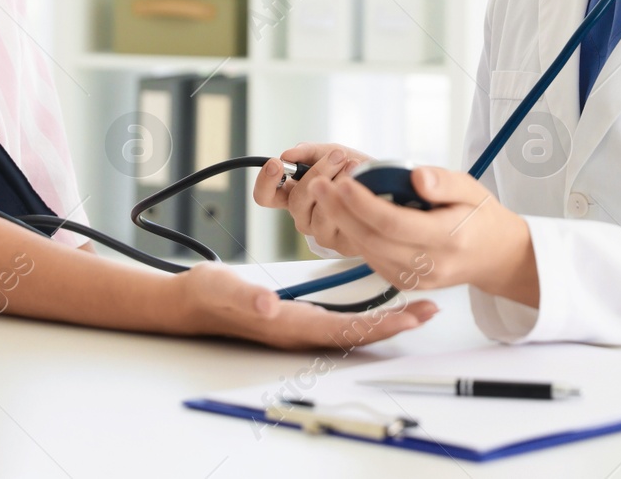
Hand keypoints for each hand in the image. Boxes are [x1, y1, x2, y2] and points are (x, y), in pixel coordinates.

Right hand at [169, 261, 437, 348]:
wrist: (189, 302)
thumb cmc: (206, 295)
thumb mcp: (222, 288)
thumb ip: (245, 297)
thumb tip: (271, 305)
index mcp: (289, 325)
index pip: (344, 329)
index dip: (379, 325)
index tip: (411, 317)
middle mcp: (300, 330)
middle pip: (357, 332)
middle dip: (395, 324)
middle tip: (431, 310)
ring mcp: (300, 325)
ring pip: (353, 327)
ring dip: (386, 319)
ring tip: (418, 308)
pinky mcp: (298, 316)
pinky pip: (342, 318)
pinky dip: (368, 313)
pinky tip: (382, 303)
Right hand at [252, 143, 370, 255]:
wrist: (386, 184)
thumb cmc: (352, 169)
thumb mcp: (329, 152)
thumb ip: (307, 152)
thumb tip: (287, 154)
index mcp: (292, 195)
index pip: (265, 196)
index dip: (265, 182)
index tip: (276, 164)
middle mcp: (303, 216)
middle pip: (296, 201)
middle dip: (318, 172)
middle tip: (337, 155)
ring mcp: (321, 232)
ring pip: (318, 214)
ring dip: (338, 184)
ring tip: (354, 166)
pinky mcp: (343, 244)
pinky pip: (341, 224)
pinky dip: (351, 201)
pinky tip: (361, 186)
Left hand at [305, 166, 538, 304]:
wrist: (495, 256)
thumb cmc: (480, 216)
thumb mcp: (471, 188)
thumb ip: (444, 182)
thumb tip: (416, 176)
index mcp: (449, 238)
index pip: (394, 223)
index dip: (363, 204)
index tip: (342, 182)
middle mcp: (431, 265)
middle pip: (373, 239)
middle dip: (341, 211)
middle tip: (319, 183)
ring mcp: (417, 279)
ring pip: (368, 251)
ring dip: (342, 223)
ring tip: (325, 193)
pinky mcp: (406, 283)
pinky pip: (373, 259)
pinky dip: (356, 236)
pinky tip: (345, 214)